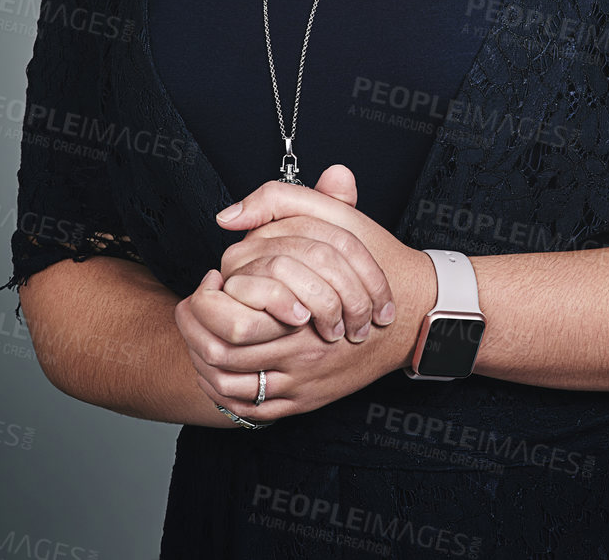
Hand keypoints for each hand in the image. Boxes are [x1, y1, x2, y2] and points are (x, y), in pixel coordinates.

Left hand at [173, 169, 436, 420]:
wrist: (414, 311)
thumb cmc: (375, 260)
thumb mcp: (334, 217)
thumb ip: (279, 201)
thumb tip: (228, 215)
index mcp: (300, 304)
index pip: (230, 310)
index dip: (207, 296)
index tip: (210, 279)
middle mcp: (300, 347)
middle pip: (222, 351)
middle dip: (195, 329)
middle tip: (194, 307)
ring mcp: (303, 377)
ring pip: (230, 383)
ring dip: (203, 362)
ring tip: (200, 335)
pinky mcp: (306, 399)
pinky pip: (252, 407)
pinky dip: (226, 392)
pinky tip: (220, 369)